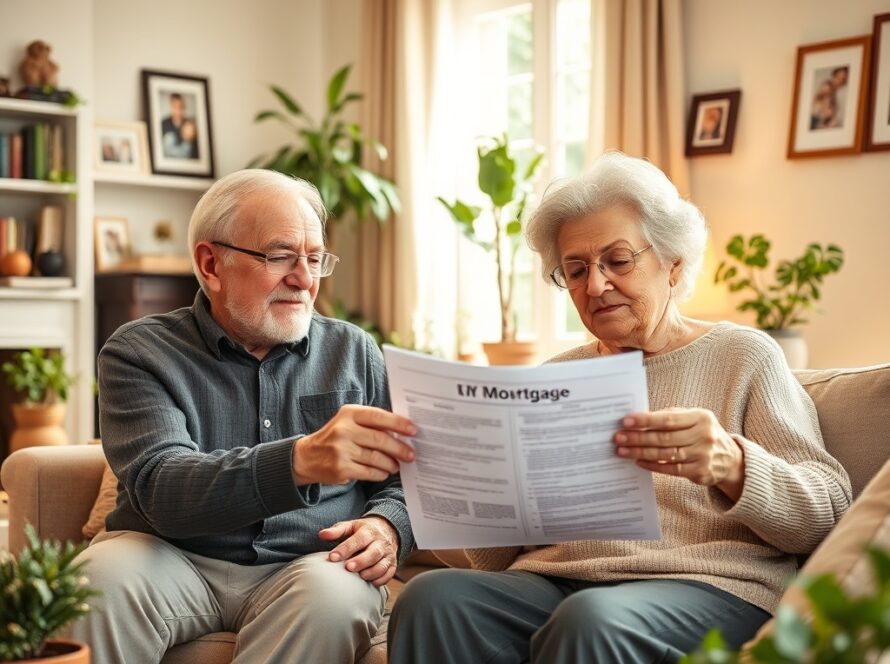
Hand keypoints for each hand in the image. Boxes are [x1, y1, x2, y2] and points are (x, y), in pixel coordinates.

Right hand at [293, 405, 415, 484]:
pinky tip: (384, 472)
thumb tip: (401, 433)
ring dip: (391, 463)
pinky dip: (380, 473)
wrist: (306, 457)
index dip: (398, 423)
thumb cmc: (334, 437)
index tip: (413, 430)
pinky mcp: (341, 468)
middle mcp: (344, 430)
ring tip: (397, 465)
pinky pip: (368, 471)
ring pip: (376, 457)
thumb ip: (370, 424)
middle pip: (380, 439)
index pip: (378, 416)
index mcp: (348, 414)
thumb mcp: (348, 422)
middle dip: (399, 448)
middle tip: (410, 454)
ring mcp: (341, 450)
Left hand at [319, 516, 399, 586]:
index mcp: (369, 531)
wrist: (387, 529)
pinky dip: (381, 579)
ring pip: (382, 564)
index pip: (358, 540)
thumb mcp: (351, 526)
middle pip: (374, 552)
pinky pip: (389, 573)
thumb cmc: (364, 531)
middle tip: (348, 567)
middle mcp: (381, 542)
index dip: (345, 549)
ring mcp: (388, 554)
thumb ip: (337, 531)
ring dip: (372, 572)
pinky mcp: (392, 564)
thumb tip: (322, 535)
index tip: (333, 557)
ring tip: (360, 577)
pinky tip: (370, 582)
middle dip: (361, 561)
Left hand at [614, 408, 745, 499]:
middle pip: (664, 438)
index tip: (626, 421)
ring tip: (622, 450)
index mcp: (701, 417)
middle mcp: (703, 436)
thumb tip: (640, 418)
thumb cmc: (703, 434)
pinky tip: (639, 462)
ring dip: (640, 452)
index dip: (646, 420)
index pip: (668, 419)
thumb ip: (671, 417)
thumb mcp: (694, 419)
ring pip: (665, 454)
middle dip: (638, 438)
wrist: (731, 460)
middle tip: (618, 437)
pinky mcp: (700, 472)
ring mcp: (702, 456)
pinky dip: (652, 465)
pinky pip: (670, 469)